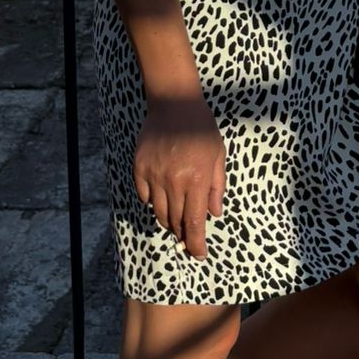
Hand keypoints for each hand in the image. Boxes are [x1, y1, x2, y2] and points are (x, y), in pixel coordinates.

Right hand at [134, 94, 225, 259]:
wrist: (174, 104)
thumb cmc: (201, 128)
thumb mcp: (218, 156)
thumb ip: (216, 186)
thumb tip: (214, 214)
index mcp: (197, 180)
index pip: (194, 222)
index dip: (196, 243)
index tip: (198, 255)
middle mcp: (174, 181)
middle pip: (175, 221)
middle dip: (183, 234)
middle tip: (188, 238)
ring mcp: (154, 175)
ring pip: (158, 212)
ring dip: (168, 221)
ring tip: (175, 221)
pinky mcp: (140, 168)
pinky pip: (144, 196)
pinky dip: (152, 203)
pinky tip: (160, 199)